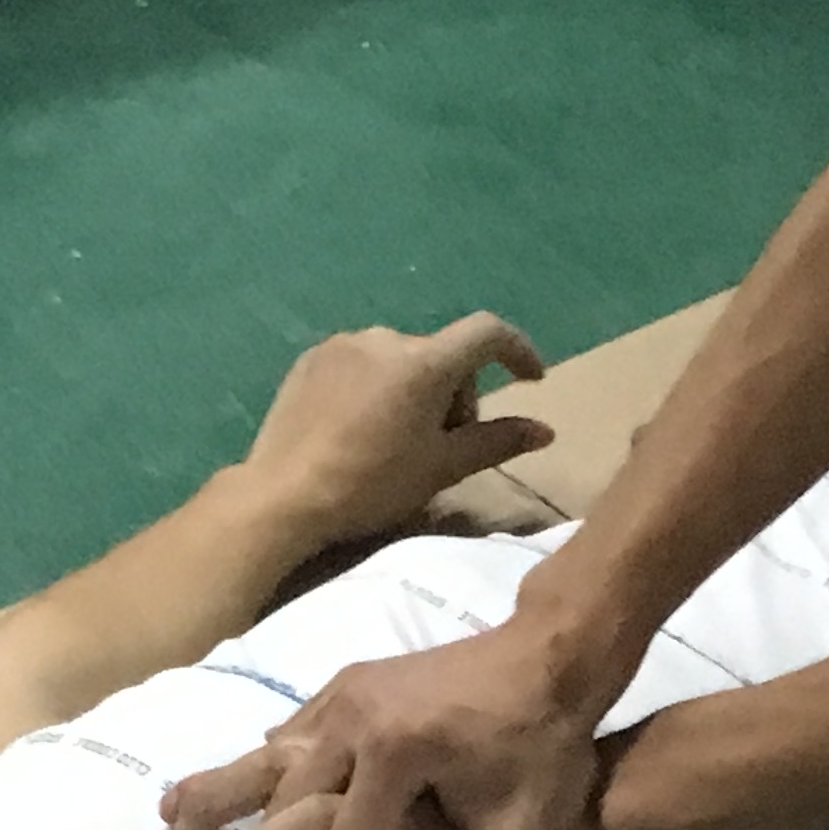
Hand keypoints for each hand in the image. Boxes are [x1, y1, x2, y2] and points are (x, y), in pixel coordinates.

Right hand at [160, 605, 643, 829]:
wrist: (545, 659)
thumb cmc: (541, 746)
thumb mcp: (526, 829)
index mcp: (393, 751)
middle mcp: (351, 718)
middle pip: (285, 806)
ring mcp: (340, 696)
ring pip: (266, 761)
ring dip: (223, 797)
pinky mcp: (341, 687)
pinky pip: (286, 736)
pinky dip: (255, 767)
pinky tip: (229, 787)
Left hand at [237, 311, 555, 548]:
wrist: (284, 496)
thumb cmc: (372, 486)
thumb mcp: (443, 469)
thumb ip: (497, 442)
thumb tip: (545, 431)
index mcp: (425, 362)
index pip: (488, 333)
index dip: (518, 350)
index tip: (529, 380)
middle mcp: (387, 338)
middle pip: (443, 355)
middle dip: (455, 394)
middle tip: (443, 445)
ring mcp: (345, 344)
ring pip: (402, 360)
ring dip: (415, 390)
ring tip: (397, 441)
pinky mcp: (312, 358)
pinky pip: (363, 364)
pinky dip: (377, 388)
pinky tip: (359, 430)